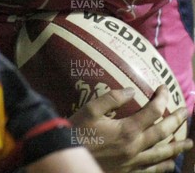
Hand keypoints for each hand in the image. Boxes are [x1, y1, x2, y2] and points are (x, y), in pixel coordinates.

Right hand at [69, 85, 191, 172]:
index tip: (164, 88)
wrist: (69, 157)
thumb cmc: (79, 131)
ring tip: (189, 143)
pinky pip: (152, 170)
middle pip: (163, 133)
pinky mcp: (129, 172)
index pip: (154, 111)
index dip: (162, 98)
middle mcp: (135, 147)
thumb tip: (131, 89)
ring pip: (162, 155)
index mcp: (128, 129)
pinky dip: (163, 167)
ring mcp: (134, 162)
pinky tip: (170, 164)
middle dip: (176, 121)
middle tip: (186, 112)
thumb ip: (112, 98)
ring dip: (177, 147)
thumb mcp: (91, 109)